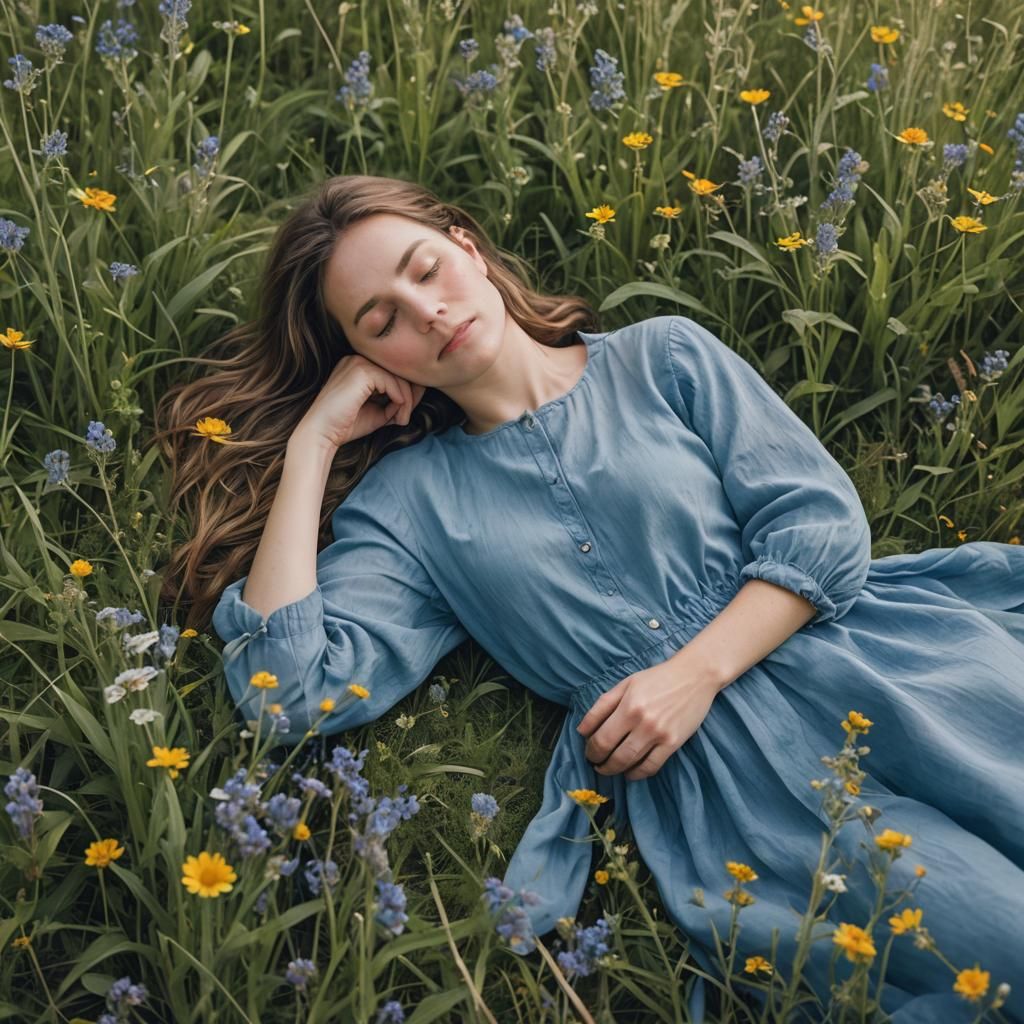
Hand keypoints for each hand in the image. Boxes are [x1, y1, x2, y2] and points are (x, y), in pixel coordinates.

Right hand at [296, 354, 426, 448]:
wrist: (322, 434)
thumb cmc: (347, 425)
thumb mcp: (379, 411)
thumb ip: (397, 400)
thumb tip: (422, 389)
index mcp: (359, 366)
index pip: (392, 372)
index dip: (406, 392)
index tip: (405, 413)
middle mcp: (358, 359)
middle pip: (397, 372)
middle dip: (408, 396)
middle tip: (404, 419)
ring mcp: (358, 362)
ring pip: (397, 377)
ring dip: (406, 401)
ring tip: (400, 420)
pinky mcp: (361, 371)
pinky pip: (392, 382)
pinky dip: (400, 399)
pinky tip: (395, 415)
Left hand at [576, 659, 719, 780]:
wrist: (694, 675)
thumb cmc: (657, 678)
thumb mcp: (626, 684)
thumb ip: (602, 706)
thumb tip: (582, 730)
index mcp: (628, 706)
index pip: (601, 738)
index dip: (590, 750)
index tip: (588, 752)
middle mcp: (642, 722)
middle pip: (613, 754)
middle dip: (599, 763)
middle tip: (595, 764)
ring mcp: (659, 734)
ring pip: (630, 763)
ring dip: (615, 770)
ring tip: (609, 769)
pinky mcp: (674, 743)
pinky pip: (652, 767)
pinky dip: (637, 774)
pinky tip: (630, 773)